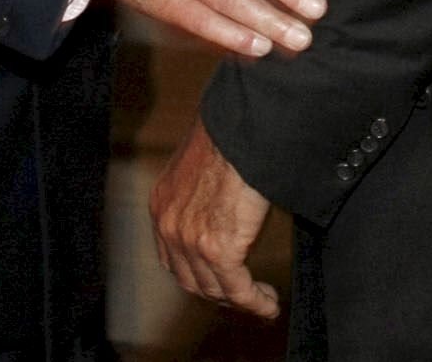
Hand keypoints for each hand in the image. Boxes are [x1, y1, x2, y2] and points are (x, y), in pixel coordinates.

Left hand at [151, 118, 276, 317]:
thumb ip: (203, 196)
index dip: (198, 275)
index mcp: (163, 204)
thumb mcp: (201, 168)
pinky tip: (269, 303)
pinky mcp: (218, 250)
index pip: (173, 258)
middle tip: (242, 293)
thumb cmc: (230, 137)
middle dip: (217, 292)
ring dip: (239, 300)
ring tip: (261, 299)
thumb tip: (225, 211)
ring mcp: (191, 240)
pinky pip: (238, 290)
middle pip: (190, 279)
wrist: (241, 129)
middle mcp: (169, 225)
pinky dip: (255, 302)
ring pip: (214, 290)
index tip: (220, 280)